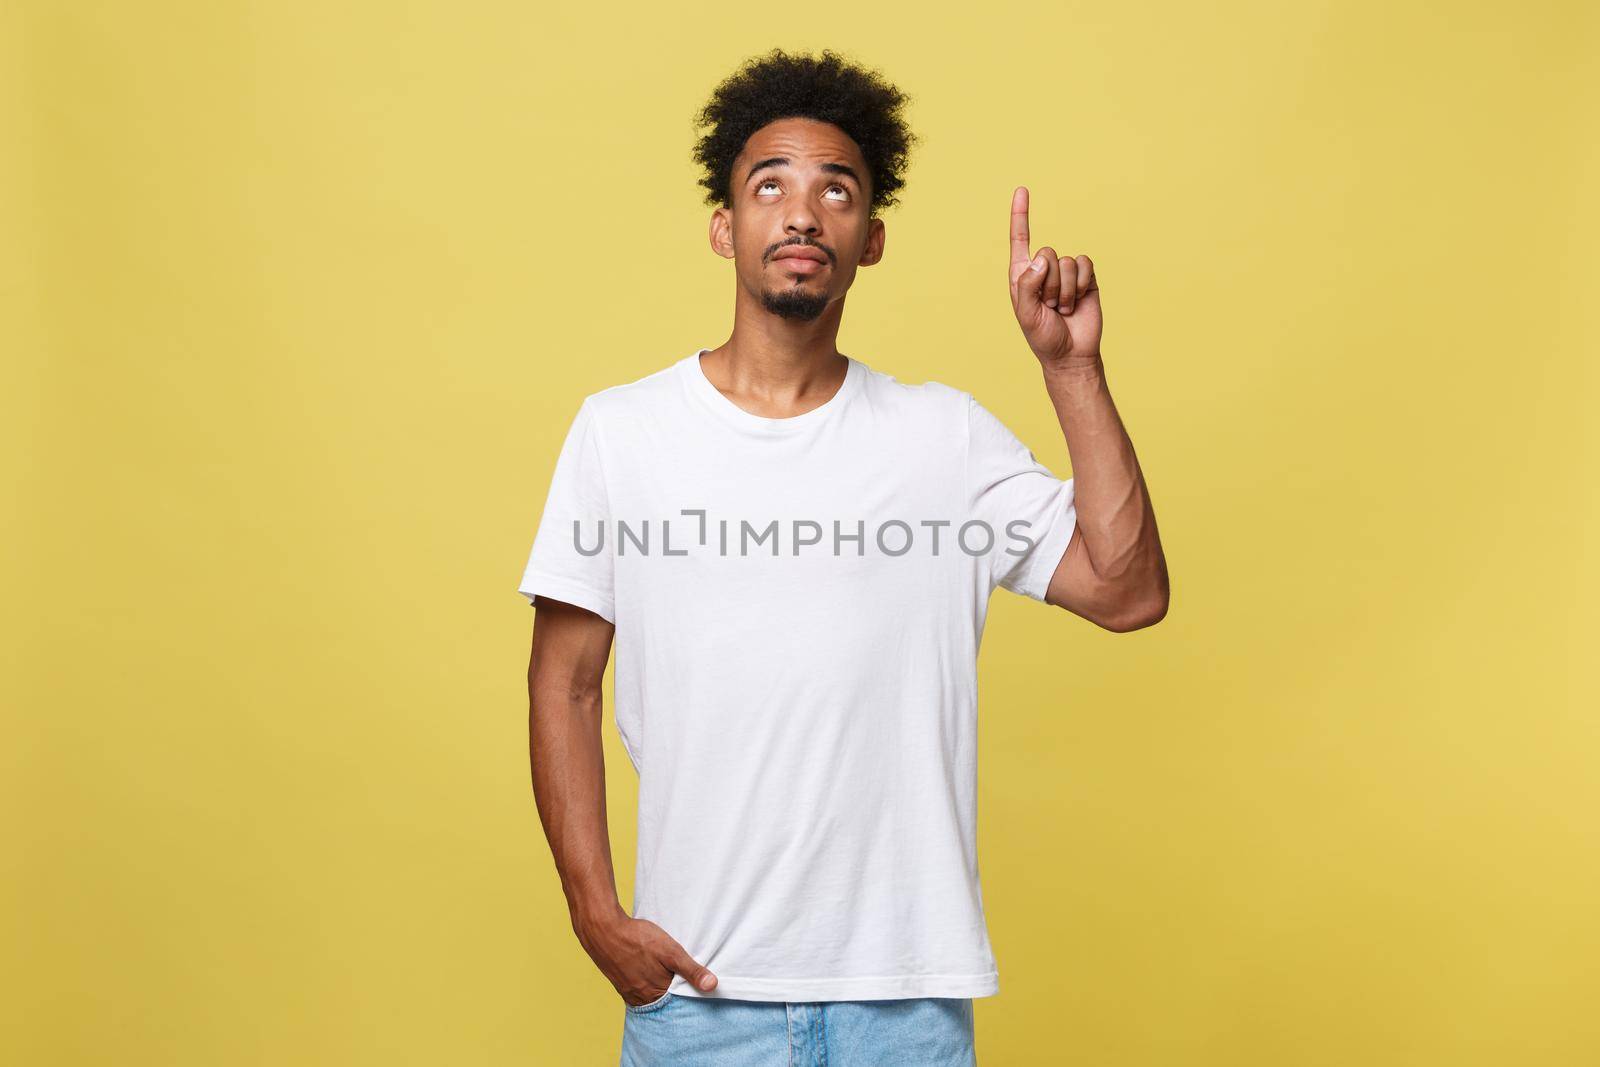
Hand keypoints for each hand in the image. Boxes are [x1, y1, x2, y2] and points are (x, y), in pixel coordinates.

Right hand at [574, 911, 717, 1005]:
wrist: (602, 929)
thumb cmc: (636, 938)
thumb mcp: (670, 951)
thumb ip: (691, 970)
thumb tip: (712, 986)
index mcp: (656, 993)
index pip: (680, 1002)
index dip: (690, 993)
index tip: (698, 986)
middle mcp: (641, 998)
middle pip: (665, 1001)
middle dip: (675, 993)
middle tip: (684, 979)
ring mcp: (628, 991)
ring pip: (651, 995)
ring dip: (661, 989)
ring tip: (667, 975)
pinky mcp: (620, 983)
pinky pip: (638, 990)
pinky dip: (647, 985)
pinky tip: (650, 973)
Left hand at [1008, 185, 1101, 369]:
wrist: (1072, 354)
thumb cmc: (1044, 337)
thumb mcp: (1027, 314)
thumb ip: (1028, 285)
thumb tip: (1042, 258)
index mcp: (1022, 275)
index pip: (1020, 239)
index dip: (1020, 214)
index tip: (1022, 190)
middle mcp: (1043, 270)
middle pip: (1047, 253)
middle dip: (1049, 284)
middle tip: (1049, 307)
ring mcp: (1065, 273)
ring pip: (1067, 262)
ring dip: (1066, 291)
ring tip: (1062, 309)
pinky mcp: (1086, 278)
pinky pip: (1085, 265)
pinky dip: (1081, 285)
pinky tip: (1078, 302)